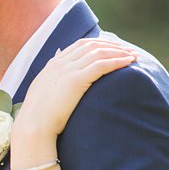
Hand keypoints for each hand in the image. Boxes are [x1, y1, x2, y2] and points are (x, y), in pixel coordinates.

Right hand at [16, 38, 136, 139]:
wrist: (33, 125)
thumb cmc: (39, 115)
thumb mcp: (43, 90)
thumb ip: (52, 74)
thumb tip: (57, 56)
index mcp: (53, 64)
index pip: (80, 45)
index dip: (99, 44)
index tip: (113, 47)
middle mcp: (61, 63)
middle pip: (91, 45)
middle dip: (112, 45)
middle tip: (128, 50)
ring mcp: (68, 69)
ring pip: (99, 52)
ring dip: (119, 52)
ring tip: (134, 56)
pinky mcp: (76, 80)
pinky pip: (102, 65)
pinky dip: (117, 61)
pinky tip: (129, 63)